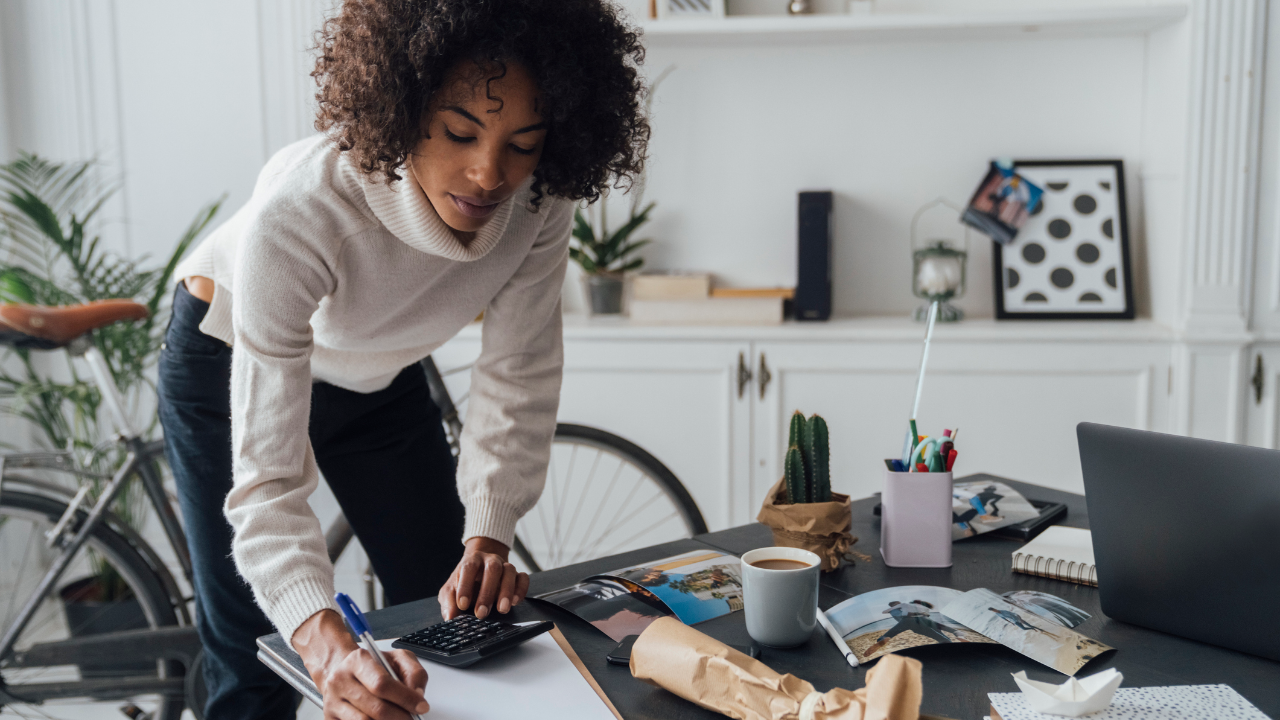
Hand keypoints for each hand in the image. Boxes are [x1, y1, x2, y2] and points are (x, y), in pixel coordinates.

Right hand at [294, 609, 428, 718]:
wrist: (342, 672)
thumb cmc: (372, 667)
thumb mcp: (397, 658)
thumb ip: (413, 672)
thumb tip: (418, 694)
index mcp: (358, 660)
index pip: (382, 684)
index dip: (405, 698)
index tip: (422, 707)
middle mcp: (341, 680)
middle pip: (376, 708)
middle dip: (400, 717)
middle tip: (412, 718)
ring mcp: (332, 701)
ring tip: (399, 719)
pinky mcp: (329, 718)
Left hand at [438, 537, 529, 619]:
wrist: (481, 565)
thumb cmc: (464, 580)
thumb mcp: (451, 589)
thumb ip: (449, 601)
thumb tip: (449, 617)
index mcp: (472, 560)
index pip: (469, 568)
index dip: (465, 586)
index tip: (462, 605)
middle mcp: (490, 560)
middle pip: (492, 569)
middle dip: (487, 593)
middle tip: (481, 613)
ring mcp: (505, 566)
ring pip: (510, 571)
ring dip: (507, 591)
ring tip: (502, 609)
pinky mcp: (517, 575)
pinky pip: (523, 578)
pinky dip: (521, 589)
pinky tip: (516, 602)